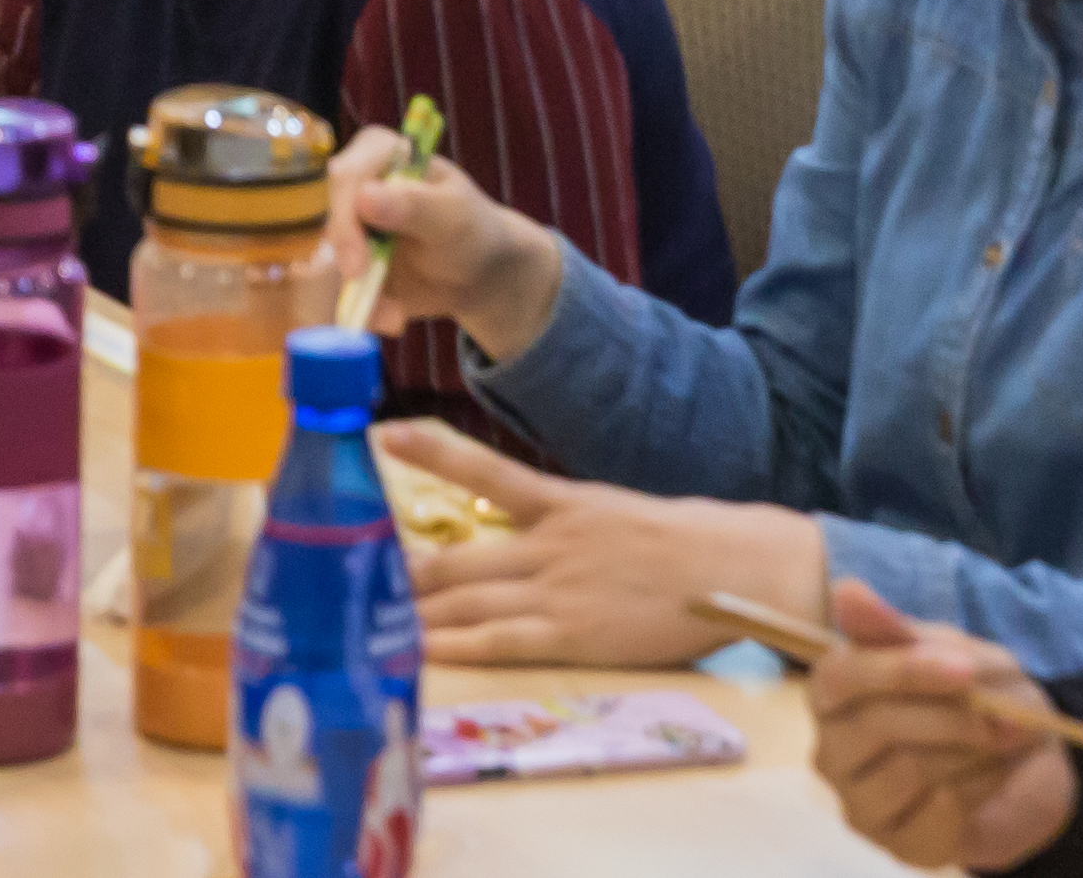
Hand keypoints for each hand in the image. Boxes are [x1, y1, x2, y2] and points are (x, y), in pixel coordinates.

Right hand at [323, 125, 562, 357]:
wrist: (478, 274)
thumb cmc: (471, 229)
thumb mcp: (452, 216)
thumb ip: (413, 205)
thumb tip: (364, 196)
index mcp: (382, 155)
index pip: (347, 176)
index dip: (346, 218)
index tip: (357, 262)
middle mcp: (358, 187)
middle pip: (331, 219)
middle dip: (348, 262)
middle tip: (365, 289)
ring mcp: (351, 228)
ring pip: (332, 261)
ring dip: (359, 295)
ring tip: (396, 317)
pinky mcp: (351, 265)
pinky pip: (342, 291)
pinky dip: (364, 311)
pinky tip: (393, 320)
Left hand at [376, 419, 824, 667]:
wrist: (737, 569)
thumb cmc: (687, 545)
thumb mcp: (618, 514)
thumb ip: (566, 524)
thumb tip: (522, 537)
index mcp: (564, 504)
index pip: (483, 469)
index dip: (430, 450)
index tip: (383, 432)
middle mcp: (549, 543)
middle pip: (456, 554)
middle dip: (398, 563)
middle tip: (345, 562)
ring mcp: (557, 589)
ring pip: (465, 598)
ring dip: (412, 608)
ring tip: (362, 611)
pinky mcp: (570, 633)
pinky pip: (498, 640)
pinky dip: (454, 645)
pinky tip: (418, 649)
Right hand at [810, 579, 1077, 868]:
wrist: (1020, 762)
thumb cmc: (974, 694)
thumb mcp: (951, 650)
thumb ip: (897, 630)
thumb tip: (845, 591)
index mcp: (833, 690)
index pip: (841, 676)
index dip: (903, 671)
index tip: (965, 669)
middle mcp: (831, 750)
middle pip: (878, 727)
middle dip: (955, 719)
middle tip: (1007, 718)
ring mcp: (857, 803)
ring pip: (910, 773)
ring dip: (972, 756)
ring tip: (998, 745)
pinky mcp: (893, 844)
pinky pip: (936, 818)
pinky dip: (978, 793)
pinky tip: (987, 780)